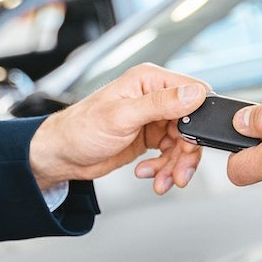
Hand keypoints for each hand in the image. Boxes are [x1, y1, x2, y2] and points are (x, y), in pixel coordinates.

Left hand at [28, 63, 208, 193]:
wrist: (63, 156)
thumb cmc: (80, 129)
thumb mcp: (122, 116)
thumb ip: (160, 104)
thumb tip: (193, 94)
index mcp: (149, 81)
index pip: (193, 92)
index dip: (199, 118)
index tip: (192, 142)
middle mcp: (154, 97)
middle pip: (192, 124)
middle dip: (187, 152)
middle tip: (179, 173)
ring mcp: (153, 118)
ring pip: (183, 144)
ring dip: (175, 166)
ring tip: (162, 180)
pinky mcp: (150, 138)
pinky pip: (170, 154)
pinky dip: (164, 168)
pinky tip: (148, 173)